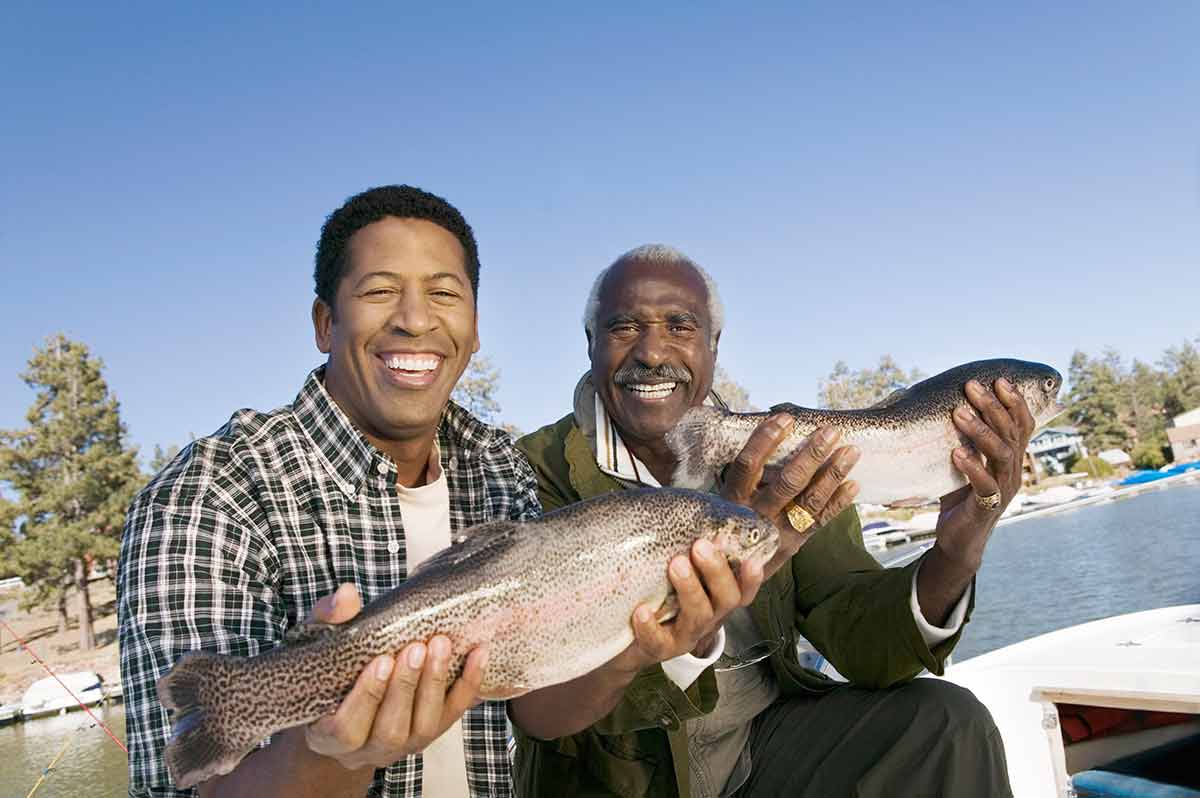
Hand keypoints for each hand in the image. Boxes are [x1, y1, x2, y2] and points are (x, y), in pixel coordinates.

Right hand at [301, 584, 487, 770]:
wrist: (346, 695)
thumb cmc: (328, 670)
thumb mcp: (316, 643)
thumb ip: (327, 620)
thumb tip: (347, 595)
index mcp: (328, 736)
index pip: (347, 729)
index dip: (367, 696)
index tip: (381, 661)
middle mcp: (367, 749)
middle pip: (390, 730)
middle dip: (405, 687)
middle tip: (417, 648)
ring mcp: (402, 745)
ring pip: (423, 727)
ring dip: (434, 684)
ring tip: (441, 645)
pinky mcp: (429, 732)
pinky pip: (452, 714)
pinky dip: (467, 684)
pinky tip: (477, 654)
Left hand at [617, 536, 762, 670]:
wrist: (624, 636)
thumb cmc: (655, 591)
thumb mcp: (675, 567)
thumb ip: (685, 544)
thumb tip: (687, 507)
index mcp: (715, 596)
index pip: (743, 588)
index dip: (752, 578)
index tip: (751, 559)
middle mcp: (707, 616)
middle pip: (727, 599)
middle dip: (717, 571)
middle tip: (700, 546)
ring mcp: (685, 635)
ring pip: (698, 617)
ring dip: (690, 590)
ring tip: (675, 565)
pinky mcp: (660, 649)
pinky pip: (659, 641)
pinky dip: (651, 626)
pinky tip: (642, 611)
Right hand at [721, 413, 860, 574]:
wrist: (721, 580)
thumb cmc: (722, 527)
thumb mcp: (717, 501)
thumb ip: (739, 477)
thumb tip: (763, 435)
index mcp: (733, 500)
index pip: (748, 465)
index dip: (765, 440)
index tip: (785, 418)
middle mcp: (756, 516)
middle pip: (787, 482)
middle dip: (812, 454)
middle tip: (831, 432)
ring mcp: (777, 533)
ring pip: (810, 502)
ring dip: (833, 475)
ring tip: (851, 451)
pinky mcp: (793, 545)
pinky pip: (819, 522)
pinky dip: (838, 503)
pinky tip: (854, 484)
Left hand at [935, 377, 1035, 571]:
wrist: (958, 540)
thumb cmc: (960, 497)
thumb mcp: (963, 463)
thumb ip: (962, 439)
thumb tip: (940, 407)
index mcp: (1011, 459)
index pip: (1021, 425)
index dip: (1014, 402)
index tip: (999, 380)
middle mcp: (1013, 471)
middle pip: (1010, 432)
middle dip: (992, 407)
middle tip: (972, 387)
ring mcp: (1003, 489)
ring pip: (1001, 453)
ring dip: (980, 431)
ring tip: (959, 413)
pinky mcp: (987, 507)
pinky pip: (985, 483)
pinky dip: (971, 466)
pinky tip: (956, 453)